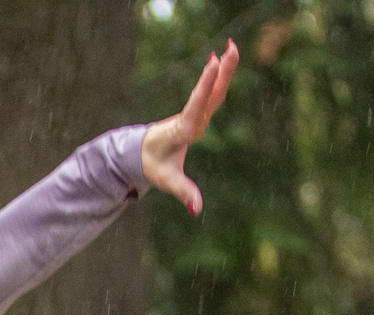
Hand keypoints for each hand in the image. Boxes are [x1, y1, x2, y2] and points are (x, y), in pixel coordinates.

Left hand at [142, 40, 241, 214]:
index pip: (197, 105)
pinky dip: (217, 77)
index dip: (206, 85)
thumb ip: (184, 193)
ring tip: (230, 46)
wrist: (142, 154)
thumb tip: (197, 209)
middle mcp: (190, 118)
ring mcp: (194, 115)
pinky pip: (210, 93)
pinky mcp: (197, 114)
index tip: (213, 63)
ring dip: (222, 69)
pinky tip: (219, 60)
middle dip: (221, 71)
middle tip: (231, 47)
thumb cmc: (155, 166)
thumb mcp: (168, 181)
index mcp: (184, 129)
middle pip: (209, 92)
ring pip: (211, 90)